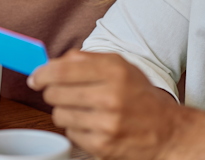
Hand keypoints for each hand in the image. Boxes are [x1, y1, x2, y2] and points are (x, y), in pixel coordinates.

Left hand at [28, 50, 182, 159]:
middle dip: (53, 92)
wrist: (169, 131)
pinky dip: (76, 129)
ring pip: (59, 115)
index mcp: (114, 71)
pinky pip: (70, 134)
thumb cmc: (141, 96)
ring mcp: (107, 123)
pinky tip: (92, 124)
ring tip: (82, 109)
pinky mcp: (103, 146)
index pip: (62, 70)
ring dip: (64, 111)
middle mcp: (111, 96)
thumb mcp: (120, 67)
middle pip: (55, 93)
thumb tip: (51, 62)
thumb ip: (86, 59)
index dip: (42, 74)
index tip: (35, 77)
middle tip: (62, 93)